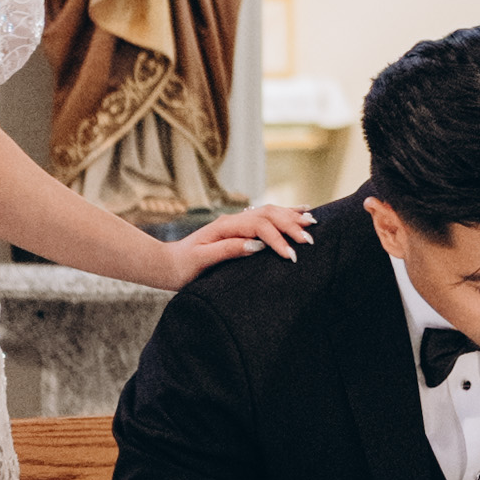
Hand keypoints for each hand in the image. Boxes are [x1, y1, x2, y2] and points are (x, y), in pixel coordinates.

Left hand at [154, 202, 309, 282]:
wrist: (167, 265)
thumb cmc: (183, 267)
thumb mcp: (201, 261)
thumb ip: (228, 250)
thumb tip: (256, 245)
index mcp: (225, 226)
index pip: (259, 227)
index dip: (277, 239)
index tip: (291, 256)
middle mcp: (233, 220)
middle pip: (268, 215)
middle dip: (291, 225)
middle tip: (309, 239)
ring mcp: (236, 222)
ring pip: (269, 212)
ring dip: (291, 217)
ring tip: (312, 222)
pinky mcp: (239, 229)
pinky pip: (266, 217)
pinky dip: (284, 214)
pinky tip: (298, 213)